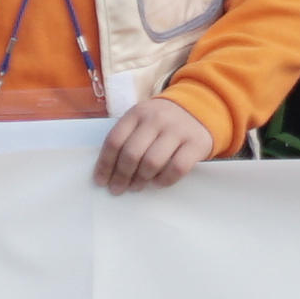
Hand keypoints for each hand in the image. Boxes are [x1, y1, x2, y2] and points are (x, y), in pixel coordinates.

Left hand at [94, 95, 216, 190]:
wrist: (199, 110)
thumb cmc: (162, 123)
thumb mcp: (142, 121)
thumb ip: (127, 139)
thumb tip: (109, 173)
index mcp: (137, 113)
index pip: (114, 140)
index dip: (105, 164)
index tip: (101, 181)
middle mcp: (156, 119)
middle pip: (131, 153)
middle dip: (121, 176)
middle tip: (118, 189)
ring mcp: (177, 130)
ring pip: (152, 162)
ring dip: (141, 179)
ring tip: (137, 186)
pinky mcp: (196, 143)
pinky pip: (177, 168)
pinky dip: (164, 180)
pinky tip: (157, 183)